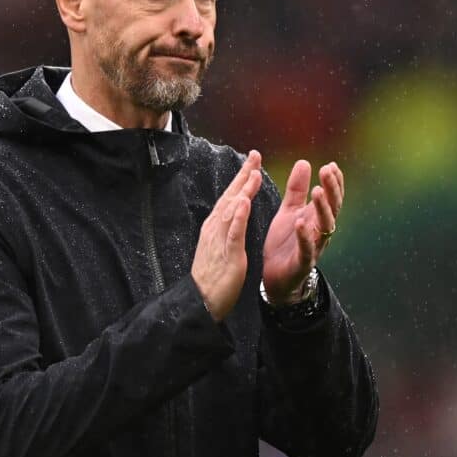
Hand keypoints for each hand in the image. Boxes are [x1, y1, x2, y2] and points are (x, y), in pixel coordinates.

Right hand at [190, 150, 262, 321]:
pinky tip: (245, 203)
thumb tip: (234, 209)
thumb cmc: (213, 274)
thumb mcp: (220, 244)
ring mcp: (220, 240)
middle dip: (243, 175)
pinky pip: (233, 233)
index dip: (241, 177)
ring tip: (254, 173)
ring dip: (243, 190)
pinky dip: (239, 217)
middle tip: (255, 156)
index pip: (230, 196)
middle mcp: (216, 228)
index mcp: (216, 226)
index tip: (252, 160)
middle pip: (231, 196)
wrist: (201, 300)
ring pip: (232, 210)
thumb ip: (227, 226)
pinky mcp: (228, 254)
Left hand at [262, 159, 343, 303]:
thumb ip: (297, 189)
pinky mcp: (302, 262)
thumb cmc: (285, 242)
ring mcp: (314, 247)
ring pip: (324, 226)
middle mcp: (320, 231)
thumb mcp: (288, 211)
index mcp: (317, 217)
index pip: (331, 197)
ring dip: (322, 208)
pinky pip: (307, 249)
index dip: (334, 182)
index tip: (331, 165)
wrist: (276, 276)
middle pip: (332, 208)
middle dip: (331, 189)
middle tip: (327, 171)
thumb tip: (304, 162)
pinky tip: (300, 223)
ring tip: (316, 191)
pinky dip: (305, 236)